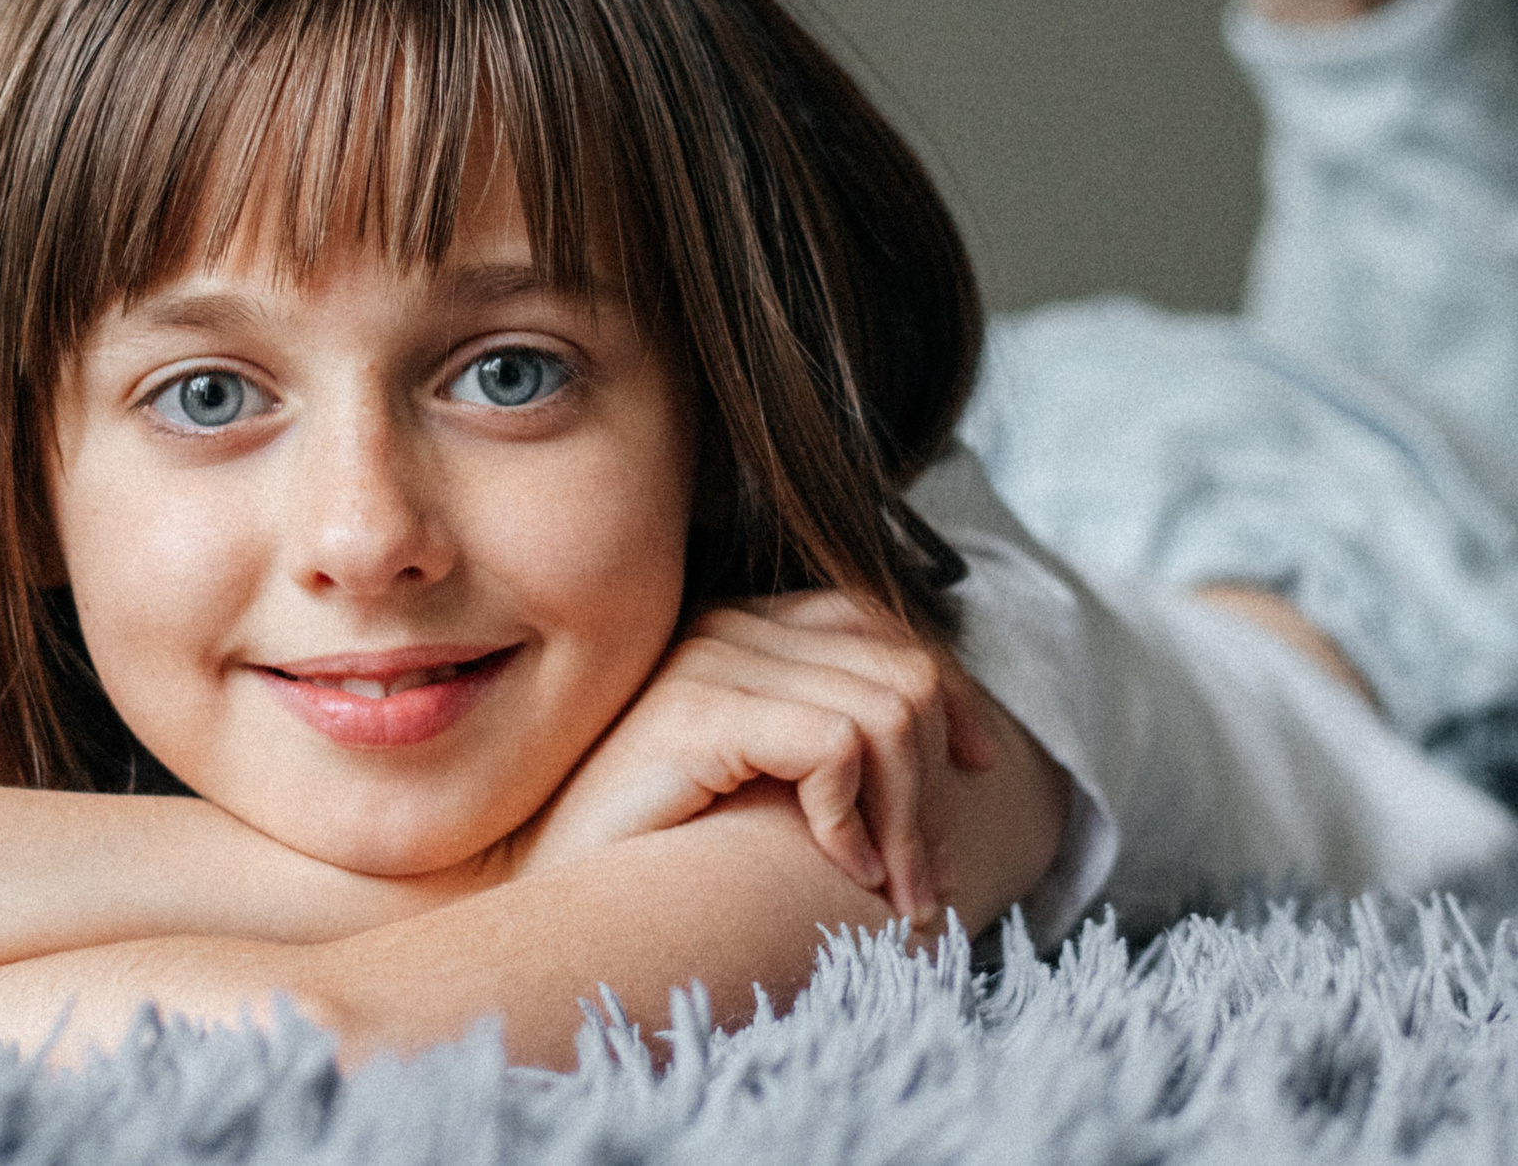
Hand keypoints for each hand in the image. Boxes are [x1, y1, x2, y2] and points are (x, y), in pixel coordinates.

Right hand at [518, 591, 995, 924]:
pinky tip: (841, 867)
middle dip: (935, 782)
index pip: (879, 623)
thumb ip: (821, 744)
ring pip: (886, 710)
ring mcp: (709, 659)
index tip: (977, 767)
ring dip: (907, 818)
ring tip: (892, 891)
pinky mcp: (696, 710)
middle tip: (926, 881)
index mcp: (741, 625)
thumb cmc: (647, 850)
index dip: (948, 690)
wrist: (540, 893)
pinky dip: (857, 816)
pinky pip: (834, 743)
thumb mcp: (756, 783)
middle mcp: (729, 624)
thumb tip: (946, 756)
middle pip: (901, 668)